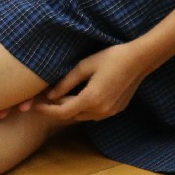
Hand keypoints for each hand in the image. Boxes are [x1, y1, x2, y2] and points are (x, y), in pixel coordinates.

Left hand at [30, 42, 155, 123]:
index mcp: (91, 99)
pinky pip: (93, 114)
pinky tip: (79, 97)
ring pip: (82, 117)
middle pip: (71, 116)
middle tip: (45, 98)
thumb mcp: (85, 66)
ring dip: (70, 109)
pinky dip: (83, 109)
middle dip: (57, 108)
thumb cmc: (111, 57)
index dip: (47, 110)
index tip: (35, 105)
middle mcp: (100, 110)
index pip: (62, 112)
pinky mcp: (116, 110)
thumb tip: (50, 95)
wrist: (139, 60)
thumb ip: (66, 82)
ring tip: (60, 96)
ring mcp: (110, 112)